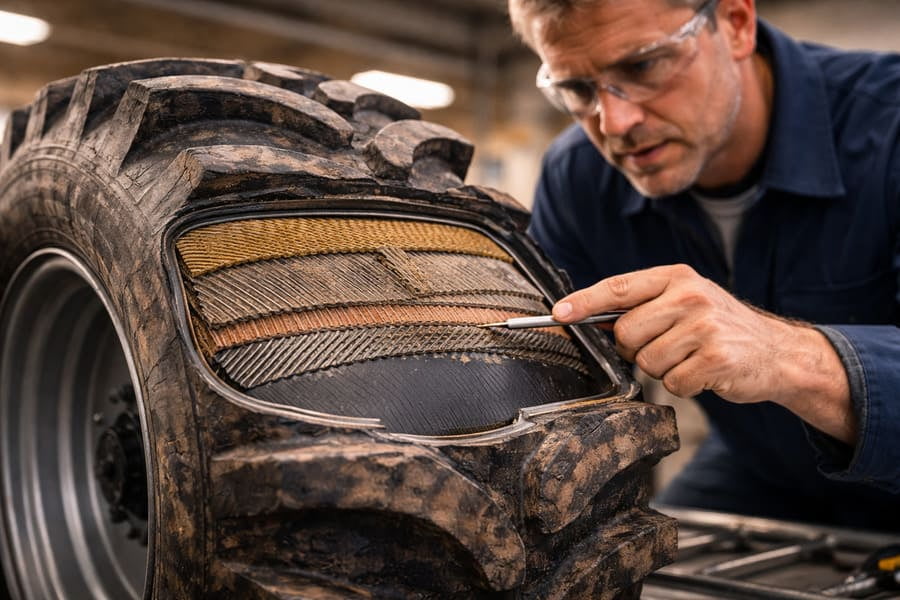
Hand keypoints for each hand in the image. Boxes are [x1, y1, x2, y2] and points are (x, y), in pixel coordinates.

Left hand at [553, 264, 855, 443]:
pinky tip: (704, 373)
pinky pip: (673, 383)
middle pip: (625, 333)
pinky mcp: (716, 358)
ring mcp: (705, 326)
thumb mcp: (686, 301)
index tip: (558, 314)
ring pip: (647, 362)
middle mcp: (690, 296)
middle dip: (636, 349)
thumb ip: (643, 305)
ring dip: (663, 369)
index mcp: (677, 277)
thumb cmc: (720, 328)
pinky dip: (683, 386)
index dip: (584, 302)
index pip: (618, 287)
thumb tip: (588, 317)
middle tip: (667, 347)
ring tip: (689, 358)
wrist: (777, 352)